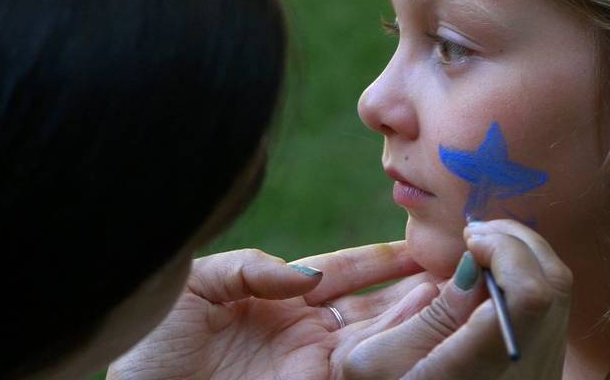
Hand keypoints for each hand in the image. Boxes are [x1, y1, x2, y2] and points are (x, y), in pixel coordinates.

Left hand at [107, 242, 439, 379]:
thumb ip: (250, 268)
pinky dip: (398, 349)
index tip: (420, 242)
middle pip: (372, 305)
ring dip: (418, 315)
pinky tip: (427, 325)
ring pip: (379, 337)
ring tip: (458, 289)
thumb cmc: (150, 342)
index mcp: (276, 298)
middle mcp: (302, 332)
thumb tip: (308, 275)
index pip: (342, 272)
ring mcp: (310, 365)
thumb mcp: (195, 286)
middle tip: (458, 263)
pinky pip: (363, 369)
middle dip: (415, 287)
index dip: (380, 258)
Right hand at [340, 220, 572, 378]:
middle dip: (513, 241)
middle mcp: (522, 370)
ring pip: (559, 289)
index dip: (506, 251)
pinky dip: (528, 274)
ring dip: (522, 253)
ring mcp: (541, 370)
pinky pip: (555, 306)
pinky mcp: (546, 367)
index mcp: (478, 369)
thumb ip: (428, 315)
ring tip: (481, 249)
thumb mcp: (377, 362)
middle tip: (474, 235)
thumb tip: (472, 269)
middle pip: (550, 282)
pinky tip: (490, 278)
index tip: (471, 240)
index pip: (529, 295)